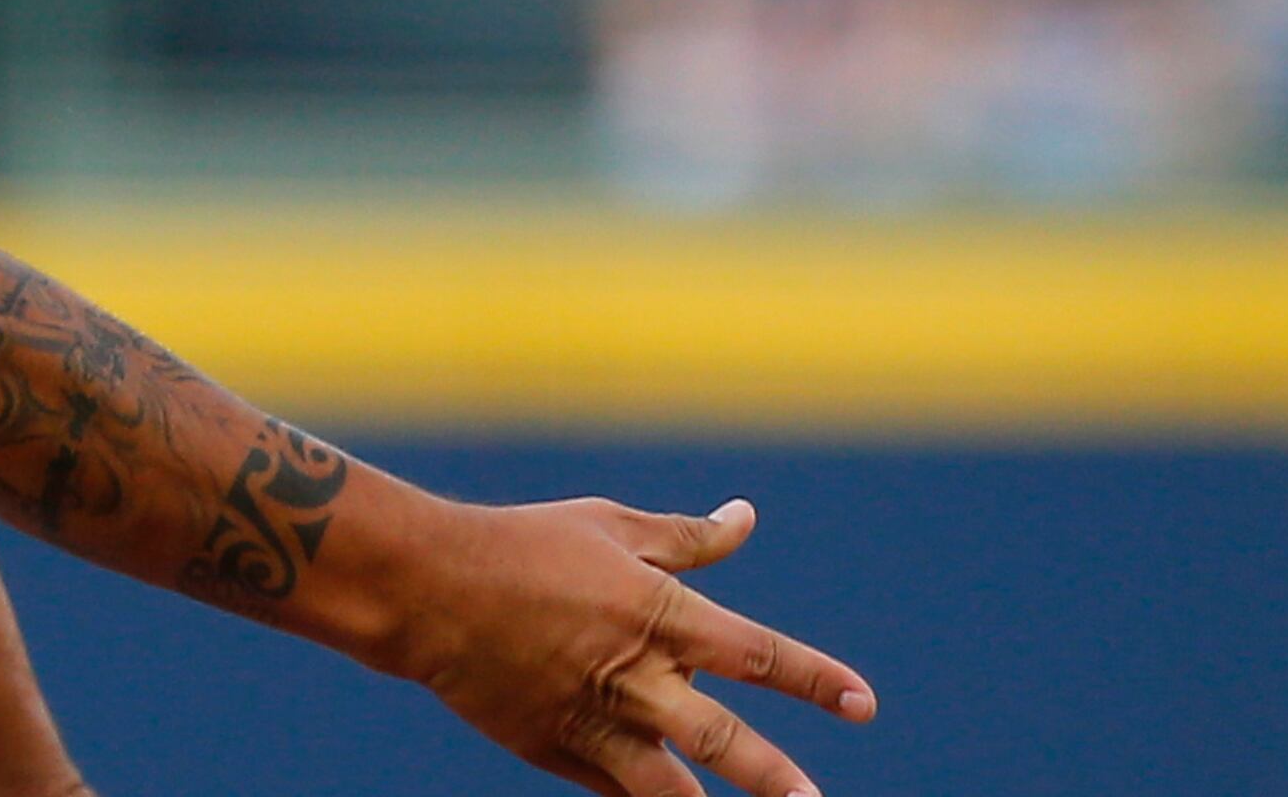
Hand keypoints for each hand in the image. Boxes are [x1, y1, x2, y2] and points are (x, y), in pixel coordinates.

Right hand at [374, 495, 875, 796]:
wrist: (425, 588)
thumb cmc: (523, 544)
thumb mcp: (608, 526)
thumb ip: (684, 538)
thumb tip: (746, 518)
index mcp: (657, 615)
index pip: (755, 653)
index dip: (813, 678)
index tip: (862, 703)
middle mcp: (633, 676)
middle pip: (721, 740)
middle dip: (773, 778)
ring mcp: (591, 720)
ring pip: (666, 788)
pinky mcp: (551, 748)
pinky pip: (612, 789)